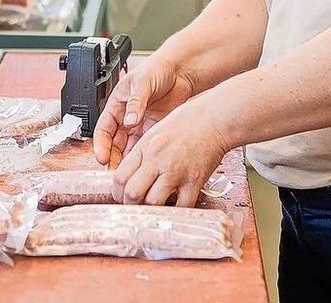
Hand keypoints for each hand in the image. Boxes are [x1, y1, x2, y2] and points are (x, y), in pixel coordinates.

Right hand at [92, 54, 194, 169]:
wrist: (181, 70)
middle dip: (112, 157)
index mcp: (116, 104)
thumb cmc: (157, 68)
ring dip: (127, 160)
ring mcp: (140, 124)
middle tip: (115, 172)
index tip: (102, 157)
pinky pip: (145, 146)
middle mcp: (126, 116)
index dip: (101, 144)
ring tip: (129, 173)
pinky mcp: (154, 129)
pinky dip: (143, 156)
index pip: (103, 128)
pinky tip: (144, 165)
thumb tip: (129, 121)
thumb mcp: (143, 82)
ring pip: (129, 147)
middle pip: (114, 142)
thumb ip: (135, 102)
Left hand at [111, 99, 230, 207]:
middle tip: (133, 206)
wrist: (214, 119)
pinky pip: (181, 206)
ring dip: (150, 211)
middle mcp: (158, 160)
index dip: (116, 192)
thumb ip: (142, 155)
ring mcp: (176, 171)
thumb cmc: (187, 122)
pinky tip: (175, 206)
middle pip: (132, 193)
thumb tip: (131, 176)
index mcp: (145, 147)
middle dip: (129, 204)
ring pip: (153, 203)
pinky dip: (176, 211)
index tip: (120, 196)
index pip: (119, 177)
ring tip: (153, 209)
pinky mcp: (194, 181)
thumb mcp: (155, 133)